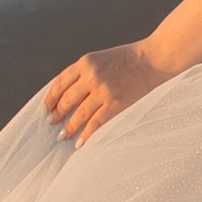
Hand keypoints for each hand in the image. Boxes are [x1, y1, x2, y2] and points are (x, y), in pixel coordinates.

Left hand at [45, 41, 174, 144]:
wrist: (155, 59)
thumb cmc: (129, 59)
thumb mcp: (102, 59)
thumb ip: (85, 73)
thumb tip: (68, 95)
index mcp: (85, 62)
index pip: (60, 83)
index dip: (51, 98)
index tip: (46, 108)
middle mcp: (91, 76)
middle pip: (67, 100)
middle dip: (57, 114)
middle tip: (51, 124)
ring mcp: (103, 90)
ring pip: (79, 114)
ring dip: (69, 127)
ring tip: (62, 136)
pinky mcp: (116, 103)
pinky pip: (96, 123)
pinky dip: (86, 134)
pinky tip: (80, 142)